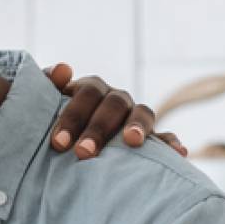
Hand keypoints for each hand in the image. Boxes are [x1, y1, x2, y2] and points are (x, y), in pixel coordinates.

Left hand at [44, 62, 186, 158]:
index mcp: (91, 89)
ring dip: (138, 127)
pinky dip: (171, 143)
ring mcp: (134, 115)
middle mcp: (116, 98)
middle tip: (83, 153)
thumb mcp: (44, 102)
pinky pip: (164, 136)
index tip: (58, 143)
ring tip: (132, 142)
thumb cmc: (52, 120)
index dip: (73, 116)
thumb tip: (63, 69)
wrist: (69, 141)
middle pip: (113, 105)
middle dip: (98, 128)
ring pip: (143, 113)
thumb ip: (47, 84)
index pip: (87, 94)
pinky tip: (179, 154)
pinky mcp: (150, 135)